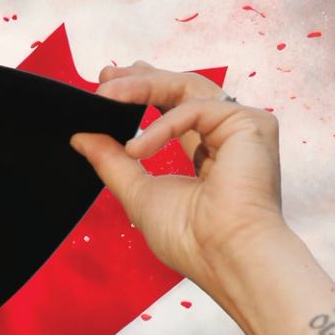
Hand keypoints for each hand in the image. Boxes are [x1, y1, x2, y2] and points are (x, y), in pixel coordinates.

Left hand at [69, 59, 289, 294]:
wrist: (225, 257)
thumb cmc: (191, 239)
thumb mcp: (138, 193)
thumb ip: (112, 162)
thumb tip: (82, 136)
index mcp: (208, 153)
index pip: (174, 108)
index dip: (143, 93)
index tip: (107, 89)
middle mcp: (227, 136)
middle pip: (181, 90)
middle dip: (140, 80)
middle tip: (104, 78)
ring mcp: (242, 128)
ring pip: (187, 88)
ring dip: (143, 87)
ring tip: (106, 95)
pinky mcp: (252, 123)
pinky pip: (195, 108)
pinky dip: (161, 126)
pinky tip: (137, 148)